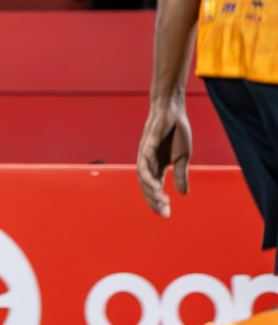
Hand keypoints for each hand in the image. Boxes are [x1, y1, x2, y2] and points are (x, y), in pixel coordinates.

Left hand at [137, 96, 190, 216]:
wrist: (172, 110)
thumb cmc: (176, 132)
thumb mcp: (182, 157)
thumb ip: (180, 175)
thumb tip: (182, 194)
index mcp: (158, 167)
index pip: (155, 188)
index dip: (159, 201)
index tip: (167, 214)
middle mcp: (148, 162)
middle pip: (147, 186)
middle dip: (154, 200)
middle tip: (164, 213)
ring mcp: (146, 154)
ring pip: (142, 176)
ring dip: (150, 190)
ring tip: (160, 200)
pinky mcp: (147, 144)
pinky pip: (144, 161)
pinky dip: (147, 173)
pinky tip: (154, 183)